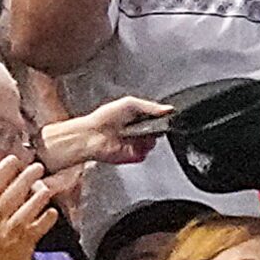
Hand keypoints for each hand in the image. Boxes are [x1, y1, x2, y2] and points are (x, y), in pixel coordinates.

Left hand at [39, 94, 172, 172]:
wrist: (92, 136)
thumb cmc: (103, 119)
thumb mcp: (129, 103)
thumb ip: (150, 106)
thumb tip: (168, 109)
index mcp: (138, 117)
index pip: (159, 117)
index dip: (162, 117)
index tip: (163, 115)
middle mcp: (140, 131)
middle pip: (160, 131)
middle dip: (156, 127)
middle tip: (147, 124)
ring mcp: (138, 144)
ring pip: (154, 142)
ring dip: (147, 137)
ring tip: (135, 132)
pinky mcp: (136, 156)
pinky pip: (147, 153)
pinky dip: (143, 148)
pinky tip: (132, 142)